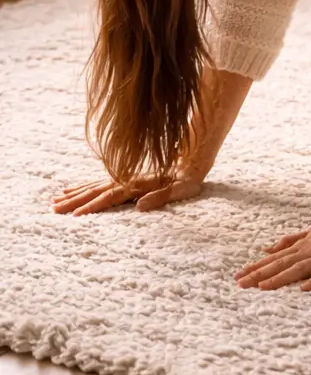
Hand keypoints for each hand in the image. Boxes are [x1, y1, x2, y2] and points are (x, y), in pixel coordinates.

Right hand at [53, 173, 204, 215]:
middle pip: (96, 190)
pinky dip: (85, 186)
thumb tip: (139, 206)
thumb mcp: (182, 189)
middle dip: (74, 200)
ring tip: (55, 199)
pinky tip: (73, 189)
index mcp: (138, 184)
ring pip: (94, 186)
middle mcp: (128, 180)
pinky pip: (100, 183)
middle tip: (52, 208)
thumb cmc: (189, 179)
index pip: (111, 197)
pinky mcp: (126, 178)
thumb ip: (161, 197)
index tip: (75, 215)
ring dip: (75, 193)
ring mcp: (125, 177)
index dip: (93, 206)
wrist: (192, 159)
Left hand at [234, 218, 310, 291]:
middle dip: (260, 273)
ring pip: (298, 268)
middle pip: (282, 263)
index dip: (256, 266)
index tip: (238, 275)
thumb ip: (290, 240)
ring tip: (263, 287)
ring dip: (280, 278)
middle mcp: (310, 250)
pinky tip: (304, 289)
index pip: (275, 257)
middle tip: (240, 283)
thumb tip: (267, 248)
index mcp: (303, 244)